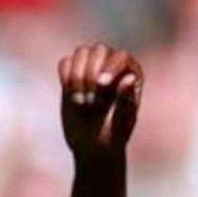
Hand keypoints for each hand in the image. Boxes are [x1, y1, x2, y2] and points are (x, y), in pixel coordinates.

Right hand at [58, 43, 142, 161]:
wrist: (92, 146)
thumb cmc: (113, 136)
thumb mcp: (121, 122)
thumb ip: (126, 100)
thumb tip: (129, 77)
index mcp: (132, 75)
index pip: (122, 56)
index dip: (110, 66)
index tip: (101, 85)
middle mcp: (114, 67)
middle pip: (99, 49)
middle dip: (91, 73)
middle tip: (92, 102)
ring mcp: (92, 68)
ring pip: (81, 52)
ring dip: (77, 77)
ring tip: (82, 103)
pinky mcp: (73, 74)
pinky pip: (65, 63)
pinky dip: (66, 77)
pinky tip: (72, 97)